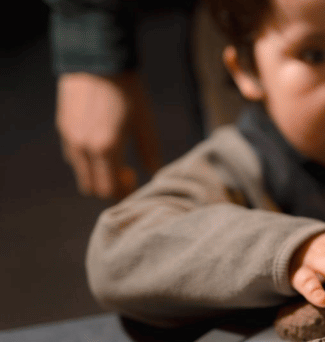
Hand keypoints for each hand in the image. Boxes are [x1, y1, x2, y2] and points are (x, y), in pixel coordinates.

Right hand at [55, 71, 161, 198]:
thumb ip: (149, 151)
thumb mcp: (144, 122)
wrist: (98, 60)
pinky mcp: (62, 127)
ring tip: (114, 159)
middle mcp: (83, 148)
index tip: (134, 182)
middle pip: (92, 187)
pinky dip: (86, 159)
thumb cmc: (128, 92)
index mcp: (106, 149)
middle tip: (126, 174)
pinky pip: (73, 155)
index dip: (123, 193)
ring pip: (80, 172)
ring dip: (96, 173)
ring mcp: (69, 138)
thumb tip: (156, 173)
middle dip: (109, 187)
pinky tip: (101, 144)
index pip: (109, 189)